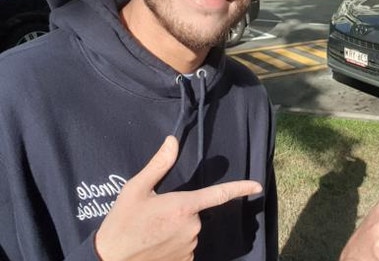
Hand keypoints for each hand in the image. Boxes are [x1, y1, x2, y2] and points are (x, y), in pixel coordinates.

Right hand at [95, 136, 261, 260]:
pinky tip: (156, 245)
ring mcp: (190, 247)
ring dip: (176, 230)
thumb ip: (158, 165)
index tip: (257, 186)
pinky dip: (175, 245)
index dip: (240, 188)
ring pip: (190, 231)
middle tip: (154, 217)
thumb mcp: (136, 189)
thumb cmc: (122, 222)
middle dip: (180, 212)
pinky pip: (186, 248)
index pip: (218, 194)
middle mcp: (192, 227)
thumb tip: (172, 141)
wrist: (111, 260)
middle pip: (195, 213)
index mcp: (183, 206)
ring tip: (151, 232)